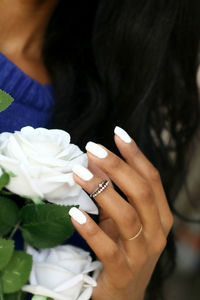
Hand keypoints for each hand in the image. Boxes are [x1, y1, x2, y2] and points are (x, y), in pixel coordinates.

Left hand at [70, 127, 173, 299]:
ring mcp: (142, 254)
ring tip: (78, 173)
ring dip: (101, 191)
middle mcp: (157, 232)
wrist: (124, 296)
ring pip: (127, 215)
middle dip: (117, 166)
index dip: (135, 154)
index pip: (151, 178)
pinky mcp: (123, 273)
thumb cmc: (123, 250)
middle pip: (140, 192)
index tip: (118, 133)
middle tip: (91, 148)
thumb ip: (112, 193)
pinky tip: (74, 214)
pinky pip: (109, 249)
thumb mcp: (120, 219)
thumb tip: (95, 162)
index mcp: (160, 216)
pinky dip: (91, 230)